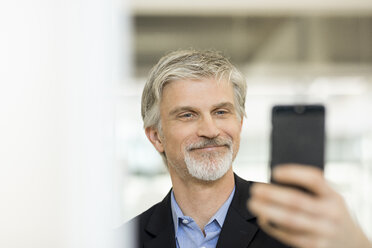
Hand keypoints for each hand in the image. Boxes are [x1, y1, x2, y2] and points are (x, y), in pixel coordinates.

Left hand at [247, 164, 371, 247]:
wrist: (352, 245)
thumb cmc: (332, 214)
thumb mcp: (331, 198)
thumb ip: (312, 190)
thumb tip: (276, 180)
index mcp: (334, 196)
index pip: (314, 180)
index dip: (293, 173)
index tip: (274, 171)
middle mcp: (331, 213)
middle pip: (296, 201)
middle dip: (271, 194)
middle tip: (255, 189)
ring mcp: (324, 232)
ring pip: (290, 219)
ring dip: (267, 210)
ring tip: (253, 203)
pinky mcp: (315, 247)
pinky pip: (289, 236)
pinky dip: (272, 227)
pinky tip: (262, 219)